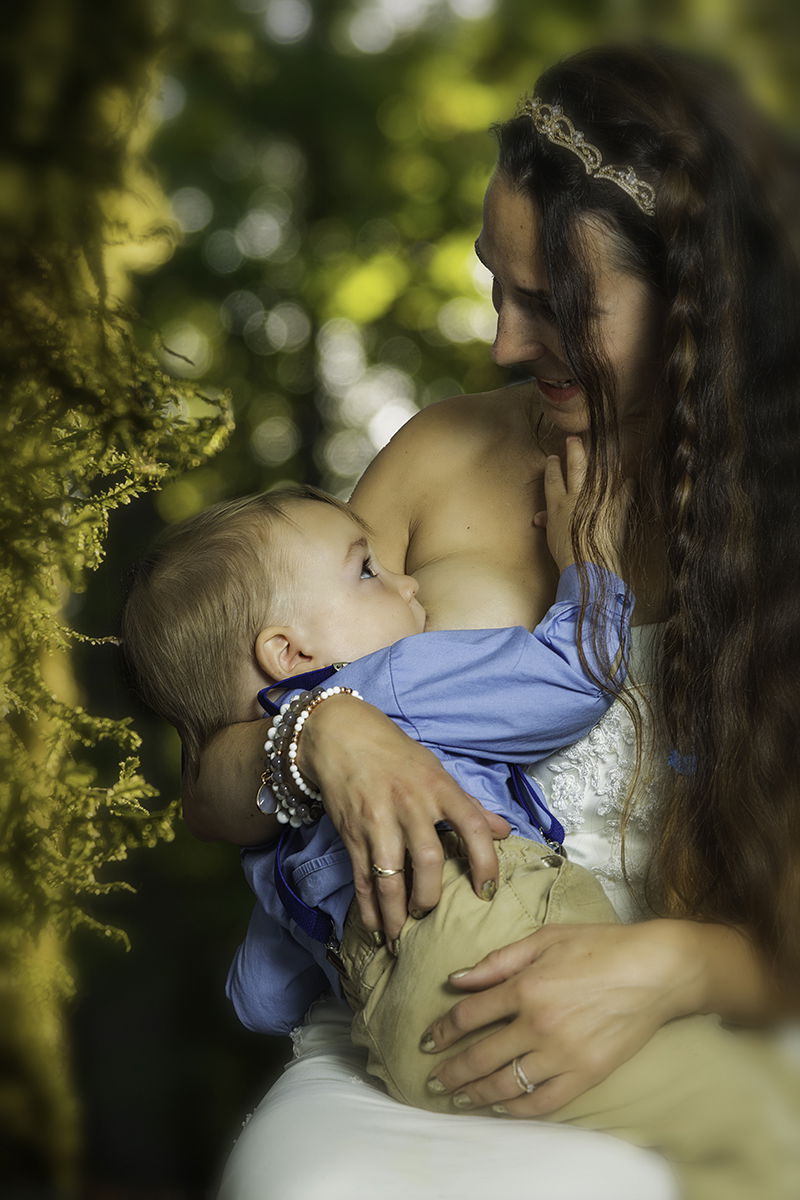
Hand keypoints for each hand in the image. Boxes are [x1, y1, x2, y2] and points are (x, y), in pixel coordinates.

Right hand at [298, 694, 510, 941]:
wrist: (343, 737)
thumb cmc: (396, 755)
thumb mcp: (437, 772)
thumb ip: (468, 805)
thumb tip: (503, 830)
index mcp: (438, 788)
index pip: (472, 827)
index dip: (485, 863)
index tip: (487, 892)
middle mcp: (410, 805)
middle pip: (429, 861)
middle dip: (430, 897)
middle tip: (429, 914)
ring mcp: (378, 821)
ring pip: (391, 877)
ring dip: (397, 913)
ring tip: (401, 936)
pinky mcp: (352, 833)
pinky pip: (362, 878)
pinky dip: (368, 907)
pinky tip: (376, 926)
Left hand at [421, 920, 691, 1114]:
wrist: (655, 971)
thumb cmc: (600, 946)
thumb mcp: (545, 938)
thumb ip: (498, 961)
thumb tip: (457, 978)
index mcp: (525, 987)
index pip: (468, 1015)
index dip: (442, 1030)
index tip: (427, 1042)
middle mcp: (538, 1025)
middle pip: (480, 1056)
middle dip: (450, 1072)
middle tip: (433, 1080)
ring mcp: (563, 1054)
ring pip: (506, 1084)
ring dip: (476, 1095)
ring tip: (459, 1099)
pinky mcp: (586, 1074)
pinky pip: (543, 1101)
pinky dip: (517, 1109)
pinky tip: (501, 1107)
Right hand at [534, 437, 631, 575]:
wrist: (587, 564)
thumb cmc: (566, 554)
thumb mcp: (551, 536)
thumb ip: (547, 522)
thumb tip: (539, 518)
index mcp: (558, 504)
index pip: (553, 479)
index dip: (553, 467)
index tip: (554, 457)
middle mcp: (576, 497)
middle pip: (575, 467)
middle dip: (574, 450)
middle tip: (574, 438)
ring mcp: (598, 500)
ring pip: (600, 473)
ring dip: (602, 461)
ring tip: (604, 450)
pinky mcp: (616, 509)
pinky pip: (624, 492)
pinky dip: (628, 486)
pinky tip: (630, 479)